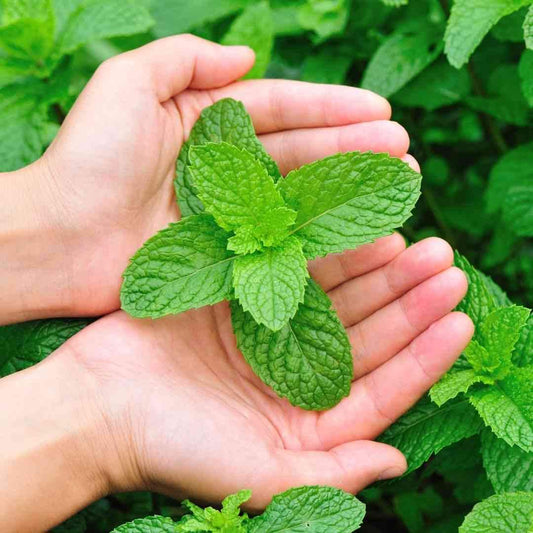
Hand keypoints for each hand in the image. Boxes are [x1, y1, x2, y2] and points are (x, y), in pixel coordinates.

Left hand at [1, 34, 412, 322]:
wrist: (60, 237)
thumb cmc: (89, 160)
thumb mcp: (127, 84)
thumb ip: (185, 58)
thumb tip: (246, 56)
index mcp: (207, 122)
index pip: (282, 109)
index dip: (332, 109)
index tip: (380, 114)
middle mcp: (225, 166)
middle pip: (301, 151)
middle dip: (354, 150)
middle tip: (405, 154)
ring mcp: (229, 211)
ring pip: (299, 195)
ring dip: (348, 189)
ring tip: (398, 185)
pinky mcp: (226, 252)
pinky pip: (280, 238)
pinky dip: (319, 234)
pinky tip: (357, 230)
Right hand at [61, 235, 471, 508]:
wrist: (95, 408)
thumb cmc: (171, 449)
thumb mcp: (255, 477)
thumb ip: (331, 477)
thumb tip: (397, 464)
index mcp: (306, 420)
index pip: (384, 385)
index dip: (425, 353)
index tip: (459, 317)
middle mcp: (294, 373)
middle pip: (367, 332)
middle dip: (409, 298)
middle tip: (444, 261)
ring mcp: (267, 332)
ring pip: (336, 296)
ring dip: (374, 268)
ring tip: (410, 238)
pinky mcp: (238, 299)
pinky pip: (291, 271)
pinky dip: (321, 252)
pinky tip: (350, 228)